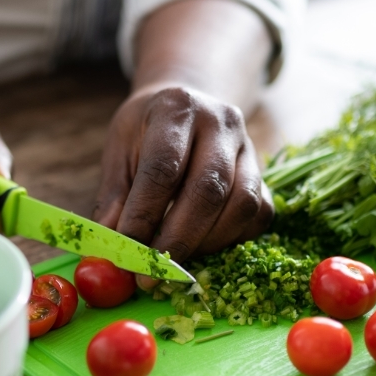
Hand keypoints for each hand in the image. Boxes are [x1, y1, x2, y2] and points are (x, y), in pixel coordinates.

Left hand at [93, 84, 272, 261]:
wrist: (185, 105)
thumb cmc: (145, 132)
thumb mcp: (119, 150)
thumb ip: (115, 196)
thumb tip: (111, 243)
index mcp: (176, 109)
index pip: (163, 169)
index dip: (144, 214)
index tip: (126, 249)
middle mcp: (221, 122)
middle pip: (208, 190)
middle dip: (177, 239)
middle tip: (151, 270)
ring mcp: (248, 147)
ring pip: (241, 205)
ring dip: (206, 243)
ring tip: (174, 260)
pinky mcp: (263, 172)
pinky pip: (258, 214)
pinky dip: (230, 239)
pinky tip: (202, 246)